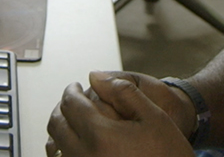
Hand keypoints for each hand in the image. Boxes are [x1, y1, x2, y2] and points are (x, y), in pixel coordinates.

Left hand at [46, 72, 193, 156]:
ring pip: (54, 146)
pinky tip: (74, 144)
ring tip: (71, 119)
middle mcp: (85, 156)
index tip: (75, 87)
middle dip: (62, 107)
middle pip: (57, 124)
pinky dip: (61, 150)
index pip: (71, 105)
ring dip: (59, 128)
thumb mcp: (154, 117)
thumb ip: (123, 92)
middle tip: (72, 99)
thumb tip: (95, 76)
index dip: (71, 91)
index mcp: (100, 136)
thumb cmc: (169, 155)